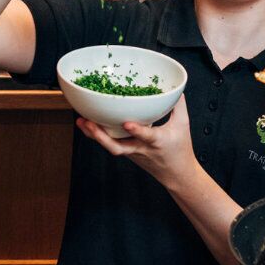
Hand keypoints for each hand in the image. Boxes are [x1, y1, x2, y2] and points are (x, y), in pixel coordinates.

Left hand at [76, 95, 196, 192]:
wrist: (176, 175)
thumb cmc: (180, 150)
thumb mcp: (183, 126)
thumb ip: (178, 106)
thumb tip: (176, 89)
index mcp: (157, 142)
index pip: (147, 137)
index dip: (137, 131)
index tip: (127, 123)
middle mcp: (141, 149)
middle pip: (118, 147)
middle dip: (101, 136)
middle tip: (88, 122)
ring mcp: (132, 152)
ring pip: (110, 147)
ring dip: (94, 135)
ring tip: (81, 122)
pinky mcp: (128, 153)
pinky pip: (110, 145)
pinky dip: (98, 136)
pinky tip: (87, 125)